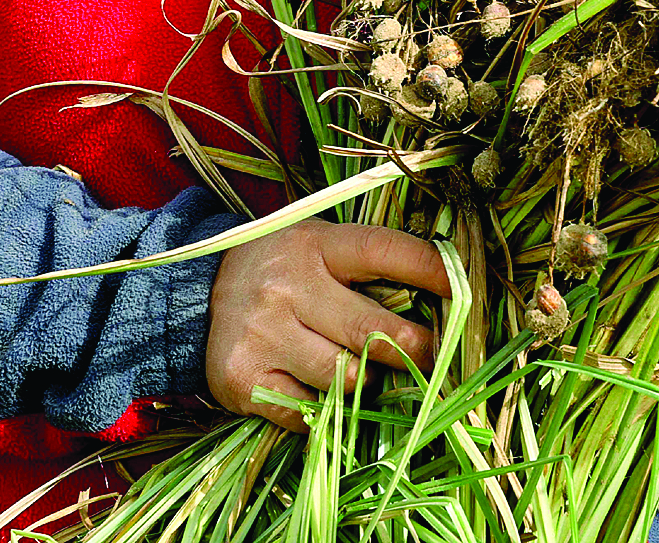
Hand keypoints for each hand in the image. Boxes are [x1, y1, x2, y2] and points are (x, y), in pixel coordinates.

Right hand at [206, 221, 450, 432]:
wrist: (197, 292)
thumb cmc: (283, 270)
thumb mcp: (321, 247)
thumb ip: (371, 266)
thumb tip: (446, 295)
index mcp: (316, 245)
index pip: (384, 251)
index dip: (430, 270)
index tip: (461, 289)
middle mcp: (288, 287)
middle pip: (372, 330)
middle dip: (412, 348)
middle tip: (429, 355)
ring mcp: (264, 335)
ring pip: (345, 378)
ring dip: (365, 382)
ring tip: (362, 371)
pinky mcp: (245, 379)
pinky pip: (309, 412)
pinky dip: (325, 411)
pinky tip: (321, 394)